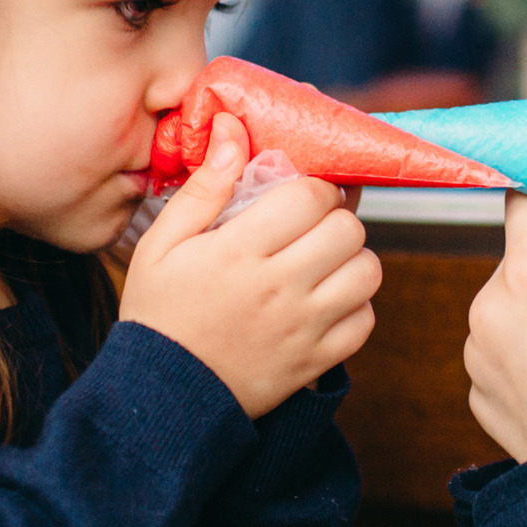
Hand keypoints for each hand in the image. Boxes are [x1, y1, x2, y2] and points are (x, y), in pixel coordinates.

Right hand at [120, 115, 381, 417]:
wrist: (161, 397)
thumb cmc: (159, 313)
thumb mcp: (162, 244)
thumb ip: (204, 187)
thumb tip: (234, 130)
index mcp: (239, 251)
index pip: (311, 196)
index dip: (312, 187)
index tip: (298, 195)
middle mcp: (279, 287)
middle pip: (347, 229)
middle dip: (334, 218)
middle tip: (312, 226)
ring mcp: (302, 327)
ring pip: (367, 272)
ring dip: (352, 259)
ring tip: (323, 261)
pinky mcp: (315, 362)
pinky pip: (364, 320)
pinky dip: (355, 306)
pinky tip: (326, 300)